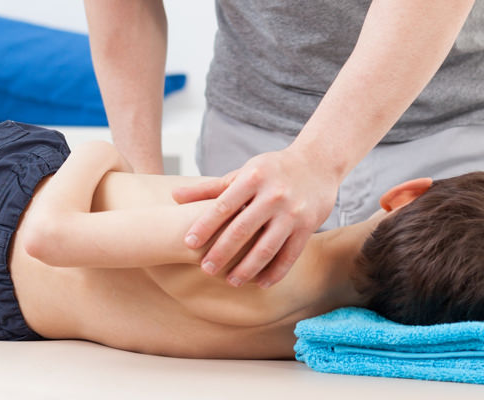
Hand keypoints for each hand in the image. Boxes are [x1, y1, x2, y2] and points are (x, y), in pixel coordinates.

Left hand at [173, 148, 338, 288]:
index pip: (223, 205)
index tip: (188, 243)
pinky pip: (289, 255)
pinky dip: (275, 272)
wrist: (318, 163)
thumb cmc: (272, 169)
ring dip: (247, 268)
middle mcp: (273, 195)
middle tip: (206, 269)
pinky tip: (260, 283)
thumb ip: (209, 188)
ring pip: (266, 247)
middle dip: (222, 252)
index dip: (204, 225)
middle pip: (242, 229)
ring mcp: (292, 212)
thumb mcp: (242, 172)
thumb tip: (174, 196)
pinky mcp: (308, 226)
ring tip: (231, 281)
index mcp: (253, 178)